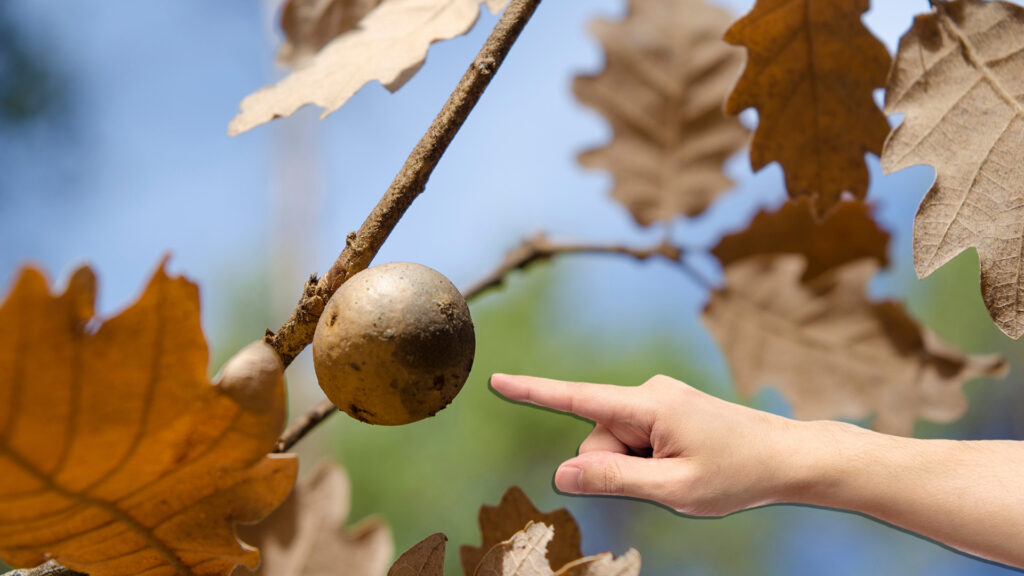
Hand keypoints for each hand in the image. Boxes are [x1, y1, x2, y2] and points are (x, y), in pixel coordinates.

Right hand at [490, 373, 814, 516]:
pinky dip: (647, 458)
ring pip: (615, 442)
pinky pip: (634, 438)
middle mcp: (648, 393)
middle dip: (616, 466)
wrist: (787, 456)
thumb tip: (562, 474)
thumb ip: (614, 480)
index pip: (577, 398)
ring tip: (682, 469)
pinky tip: (683, 461)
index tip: (497, 380)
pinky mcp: (665, 409)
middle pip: (597, 438)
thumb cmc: (738, 473)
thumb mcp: (674, 488)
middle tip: (666, 479)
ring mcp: (658, 400)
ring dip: (636, 465)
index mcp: (649, 405)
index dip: (533, 392)